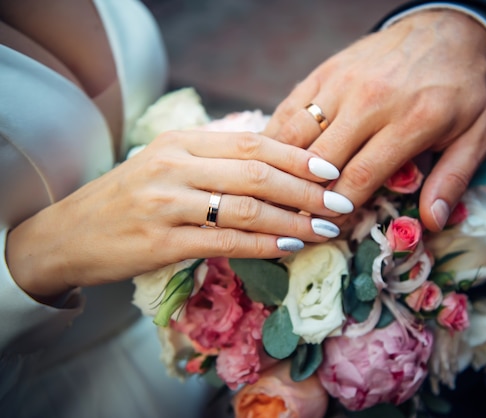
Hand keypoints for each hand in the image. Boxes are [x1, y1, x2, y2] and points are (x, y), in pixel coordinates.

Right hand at [6, 130, 352, 300]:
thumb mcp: (167, 166)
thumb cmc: (128, 199)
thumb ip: (214, 162)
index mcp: (181, 142)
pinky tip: (290, 246)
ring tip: (324, 228)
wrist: (68, 234)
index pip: (253, 142)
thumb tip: (276, 169)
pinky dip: (264, 243)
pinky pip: (225, 241)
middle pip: (256, 171)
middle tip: (339, 203)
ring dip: (293, 219)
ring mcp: (166, 203)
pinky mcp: (160, 241)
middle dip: (306, 188)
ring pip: (245, 206)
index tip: (331, 170)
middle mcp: (174, 165)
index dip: (298, 156)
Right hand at [264, 9, 485, 230]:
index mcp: (411, 121)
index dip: (340, 208)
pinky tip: (275, 158)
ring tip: (283, 192)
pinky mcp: (325, 71)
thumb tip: (431, 222)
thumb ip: (453, 180)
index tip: (332, 226)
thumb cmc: (460, 90)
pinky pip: (290, 108)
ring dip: (285, 167)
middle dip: (309, 195)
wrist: (446, 30)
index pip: (361, 176)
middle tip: (304, 216)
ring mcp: (343, 82)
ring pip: (297, 135)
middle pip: (322, 161)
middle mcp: (371, 100)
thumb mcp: (477, 136)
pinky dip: (277, 136)